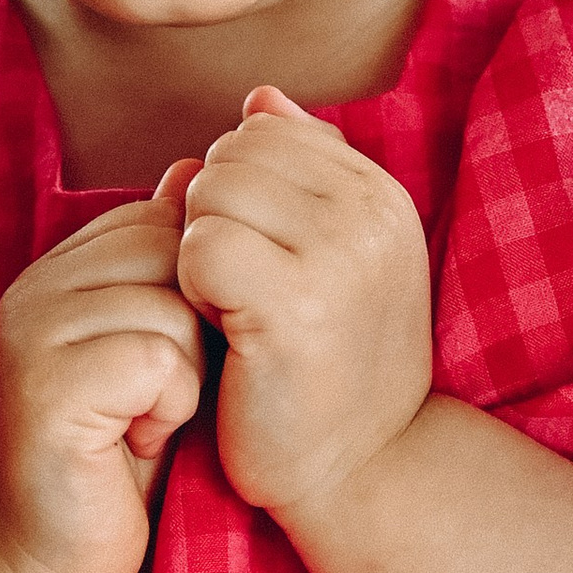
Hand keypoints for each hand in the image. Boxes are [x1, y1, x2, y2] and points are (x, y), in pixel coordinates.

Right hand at [0, 178, 206, 572]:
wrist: (41, 562)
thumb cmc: (112, 459)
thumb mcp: (153, 349)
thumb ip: (168, 272)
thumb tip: (193, 170)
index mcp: (60, 269)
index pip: (165, 220)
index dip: (196, 291)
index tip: (170, 357)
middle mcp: (36, 287)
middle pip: (177, 254)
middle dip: (194, 333)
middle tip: (156, 397)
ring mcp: (33, 333)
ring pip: (174, 310)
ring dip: (182, 381)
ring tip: (139, 422)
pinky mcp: (46, 387)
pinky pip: (158, 362)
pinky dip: (168, 410)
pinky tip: (132, 442)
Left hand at [177, 92, 433, 519]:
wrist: (362, 474)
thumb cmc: (329, 369)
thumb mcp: (333, 257)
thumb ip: (300, 174)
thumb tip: (260, 98)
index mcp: (381, 193)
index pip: (263, 131)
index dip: (236, 194)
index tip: (261, 262)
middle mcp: (371, 212)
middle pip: (230, 154)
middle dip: (211, 217)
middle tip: (239, 292)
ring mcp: (341, 255)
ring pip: (209, 194)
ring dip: (197, 254)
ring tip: (233, 312)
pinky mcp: (297, 305)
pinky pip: (200, 248)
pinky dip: (191, 290)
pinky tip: (222, 332)